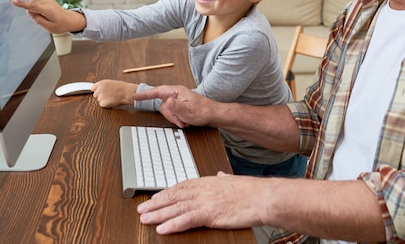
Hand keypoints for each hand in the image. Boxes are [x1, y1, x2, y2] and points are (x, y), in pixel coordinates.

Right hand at [11, 0, 84, 33]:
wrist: (68, 19)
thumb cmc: (59, 24)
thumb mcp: (49, 28)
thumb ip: (37, 20)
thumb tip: (29, 12)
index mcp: (48, 10)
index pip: (32, 6)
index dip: (22, 4)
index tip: (13, 1)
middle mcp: (47, 2)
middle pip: (31, 6)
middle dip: (33, 13)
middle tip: (44, 19)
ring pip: (32, 4)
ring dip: (36, 10)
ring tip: (46, 15)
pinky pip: (35, 2)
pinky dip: (37, 7)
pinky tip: (45, 11)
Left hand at [91, 80, 137, 107]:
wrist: (127, 92)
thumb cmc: (122, 87)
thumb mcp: (111, 82)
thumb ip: (104, 86)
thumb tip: (100, 88)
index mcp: (101, 83)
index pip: (93, 88)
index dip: (97, 91)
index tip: (100, 92)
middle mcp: (99, 89)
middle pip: (95, 95)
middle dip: (100, 96)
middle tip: (108, 96)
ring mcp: (101, 96)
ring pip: (99, 100)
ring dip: (104, 100)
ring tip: (111, 98)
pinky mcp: (103, 103)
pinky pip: (102, 105)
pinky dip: (106, 104)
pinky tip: (112, 101)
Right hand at [133, 85, 215, 127]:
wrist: (213, 114)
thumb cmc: (203, 111)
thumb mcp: (188, 110)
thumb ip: (175, 106)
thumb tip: (165, 102)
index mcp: (176, 91)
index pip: (157, 91)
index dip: (145, 95)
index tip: (134, 96)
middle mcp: (176, 94)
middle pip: (162, 105)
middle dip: (170, 115)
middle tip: (181, 120)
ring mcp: (178, 100)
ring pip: (167, 111)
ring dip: (175, 118)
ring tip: (185, 120)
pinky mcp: (180, 105)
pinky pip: (172, 113)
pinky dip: (177, 119)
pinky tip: (185, 120)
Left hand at [137, 171, 265, 233]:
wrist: (263, 197)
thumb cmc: (252, 191)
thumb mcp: (234, 181)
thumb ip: (224, 179)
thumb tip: (220, 175)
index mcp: (208, 181)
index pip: (181, 186)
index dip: (166, 192)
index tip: (154, 197)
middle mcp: (203, 189)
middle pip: (174, 196)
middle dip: (156, 203)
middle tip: (141, 209)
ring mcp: (206, 201)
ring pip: (176, 207)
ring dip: (159, 214)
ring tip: (145, 219)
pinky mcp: (210, 214)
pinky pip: (187, 219)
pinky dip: (173, 224)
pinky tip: (163, 229)